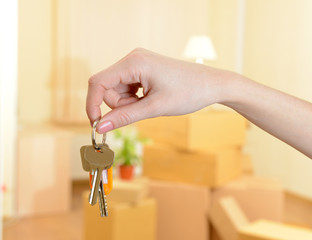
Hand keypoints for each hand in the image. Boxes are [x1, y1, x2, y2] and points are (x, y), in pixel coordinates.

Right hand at [86, 48, 225, 132]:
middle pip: (108, 87)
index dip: (92, 104)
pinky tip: (152, 99)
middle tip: (143, 110)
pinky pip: (128, 87)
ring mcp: (138, 62)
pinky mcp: (143, 68)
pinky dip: (135, 98)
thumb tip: (100, 126)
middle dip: (120, 105)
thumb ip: (125, 117)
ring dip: (129, 103)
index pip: (98, 82)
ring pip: (118, 89)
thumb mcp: (155, 108)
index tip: (97, 124)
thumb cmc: (188, 93)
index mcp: (134, 62)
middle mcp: (133, 58)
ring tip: (152, 104)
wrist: (212, 84)